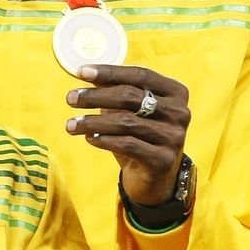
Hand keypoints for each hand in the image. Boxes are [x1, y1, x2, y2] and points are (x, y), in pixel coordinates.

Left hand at [65, 64, 189, 204]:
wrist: (155, 176)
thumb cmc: (140, 134)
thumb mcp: (129, 110)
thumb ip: (114, 90)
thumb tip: (85, 73)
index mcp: (175, 92)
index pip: (140, 75)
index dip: (110, 72)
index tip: (81, 72)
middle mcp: (179, 112)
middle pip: (131, 96)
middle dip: (95, 96)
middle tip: (70, 98)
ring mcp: (174, 137)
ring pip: (126, 122)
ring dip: (93, 122)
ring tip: (71, 124)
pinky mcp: (163, 159)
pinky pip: (128, 145)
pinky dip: (104, 140)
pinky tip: (89, 138)